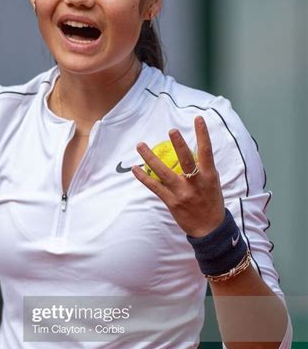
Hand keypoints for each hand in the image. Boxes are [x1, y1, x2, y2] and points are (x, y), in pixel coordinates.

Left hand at [132, 115, 224, 236]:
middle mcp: (195, 183)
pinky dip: (144, 177)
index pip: (206, 151)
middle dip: (179, 145)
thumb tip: (195, 151)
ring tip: (141, 145)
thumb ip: (204, 168)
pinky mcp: (171, 202)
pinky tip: (135, 168)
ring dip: (151, 158)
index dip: (203, 134)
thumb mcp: (213, 183)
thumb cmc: (211, 203)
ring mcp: (182, 193)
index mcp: (209, 176)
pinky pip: (155, 187)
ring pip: (164, 172)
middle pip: (186, 160)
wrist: (209, 229)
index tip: (198, 119)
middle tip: (171, 130)